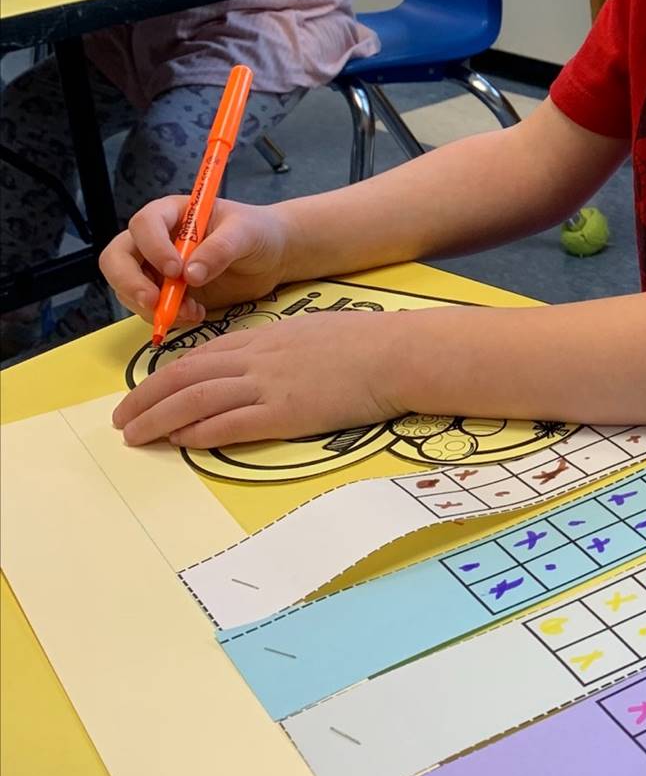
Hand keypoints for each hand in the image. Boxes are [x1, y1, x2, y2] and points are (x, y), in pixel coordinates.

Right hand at [100, 195, 296, 329]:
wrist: (271, 257)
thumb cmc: (257, 232)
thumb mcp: (246, 233)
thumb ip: (220, 249)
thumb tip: (190, 275)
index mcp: (172, 213)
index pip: (144, 224)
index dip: (152, 247)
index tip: (175, 270)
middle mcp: (156, 240)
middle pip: (117, 259)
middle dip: (129, 283)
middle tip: (154, 302)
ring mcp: (156, 269)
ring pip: (128, 289)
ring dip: (153, 307)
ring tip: (191, 311)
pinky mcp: (166, 294)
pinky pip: (149, 309)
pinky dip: (166, 317)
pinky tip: (195, 314)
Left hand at [111, 311, 408, 448]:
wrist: (394, 353)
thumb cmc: (363, 343)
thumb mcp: (310, 334)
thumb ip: (277, 350)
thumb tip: (257, 366)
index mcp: (262, 339)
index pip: (199, 356)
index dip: (164, 376)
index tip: (144, 393)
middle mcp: (257, 359)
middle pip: (185, 376)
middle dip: (145, 398)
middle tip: (121, 419)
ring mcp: (269, 385)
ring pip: (197, 399)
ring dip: (159, 418)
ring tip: (135, 436)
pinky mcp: (286, 412)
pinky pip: (231, 422)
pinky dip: (200, 432)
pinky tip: (180, 441)